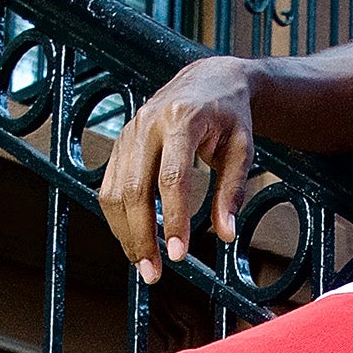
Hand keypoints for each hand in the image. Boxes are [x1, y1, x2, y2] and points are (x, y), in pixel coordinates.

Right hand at [97, 57, 256, 284]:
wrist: (208, 79)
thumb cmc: (230, 115)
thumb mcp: (242, 149)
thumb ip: (232, 191)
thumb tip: (225, 235)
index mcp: (182, 120)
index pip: (172, 178)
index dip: (174, 219)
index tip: (180, 255)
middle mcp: (147, 124)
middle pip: (134, 189)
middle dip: (142, 235)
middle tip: (155, 273)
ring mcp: (128, 133)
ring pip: (114, 191)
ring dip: (125, 232)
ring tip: (144, 264)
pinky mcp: (120, 144)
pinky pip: (110, 186)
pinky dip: (119, 218)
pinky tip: (134, 239)